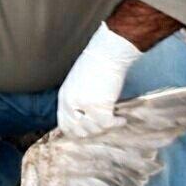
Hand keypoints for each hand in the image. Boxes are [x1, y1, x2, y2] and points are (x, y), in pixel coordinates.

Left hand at [57, 22, 141, 137]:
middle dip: (94, 132)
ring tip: (114, 120)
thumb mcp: (77, 83)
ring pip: (95, 129)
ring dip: (106, 127)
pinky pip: (107, 124)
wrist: (108, 53)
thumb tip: (84, 118)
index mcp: (64, 97)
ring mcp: (84, 106)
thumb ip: (76, 100)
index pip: (65, 125)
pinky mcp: (99, 106)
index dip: (76, 133)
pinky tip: (122, 119)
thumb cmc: (96, 64)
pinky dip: (116, 124)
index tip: (89, 133)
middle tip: (105, 126)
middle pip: (80, 131)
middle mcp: (71, 103)